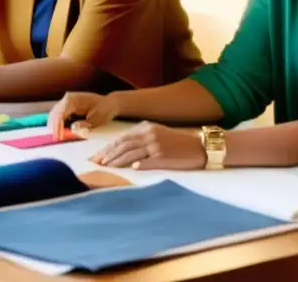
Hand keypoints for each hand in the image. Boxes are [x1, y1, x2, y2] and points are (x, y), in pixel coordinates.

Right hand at [48, 92, 119, 139]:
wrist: (109, 104)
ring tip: (57, 137)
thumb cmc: (105, 109)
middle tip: (56, 140)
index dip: (58, 126)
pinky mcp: (68, 108)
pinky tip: (60, 132)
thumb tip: (74, 129)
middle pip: (55, 113)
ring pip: (55, 114)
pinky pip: (59, 116)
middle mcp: (67, 99)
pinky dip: (58, 124)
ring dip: (54, 126)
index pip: (60, 113)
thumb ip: (86, 124)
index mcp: (73, 99)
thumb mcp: (98, 118)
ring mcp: (67, 103)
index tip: (58, 137)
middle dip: (54, 127)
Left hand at [90, 122, 205, 170]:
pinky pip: (147, 162)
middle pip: (123, 145)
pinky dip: (137, 165)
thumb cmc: (178, 141)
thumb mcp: (157, 133)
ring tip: (107, 167)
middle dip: (108, 155)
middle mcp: (149, 135)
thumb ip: (141, 138)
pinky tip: (130, 169)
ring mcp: (156, 146)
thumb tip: (123, 149)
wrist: (200, 146)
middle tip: (97, 163)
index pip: (121, 138)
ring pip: (131, 154)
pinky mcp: (164, 157)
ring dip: (117, 161)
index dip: (108, 147)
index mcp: (146, 127)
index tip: (98, 155)